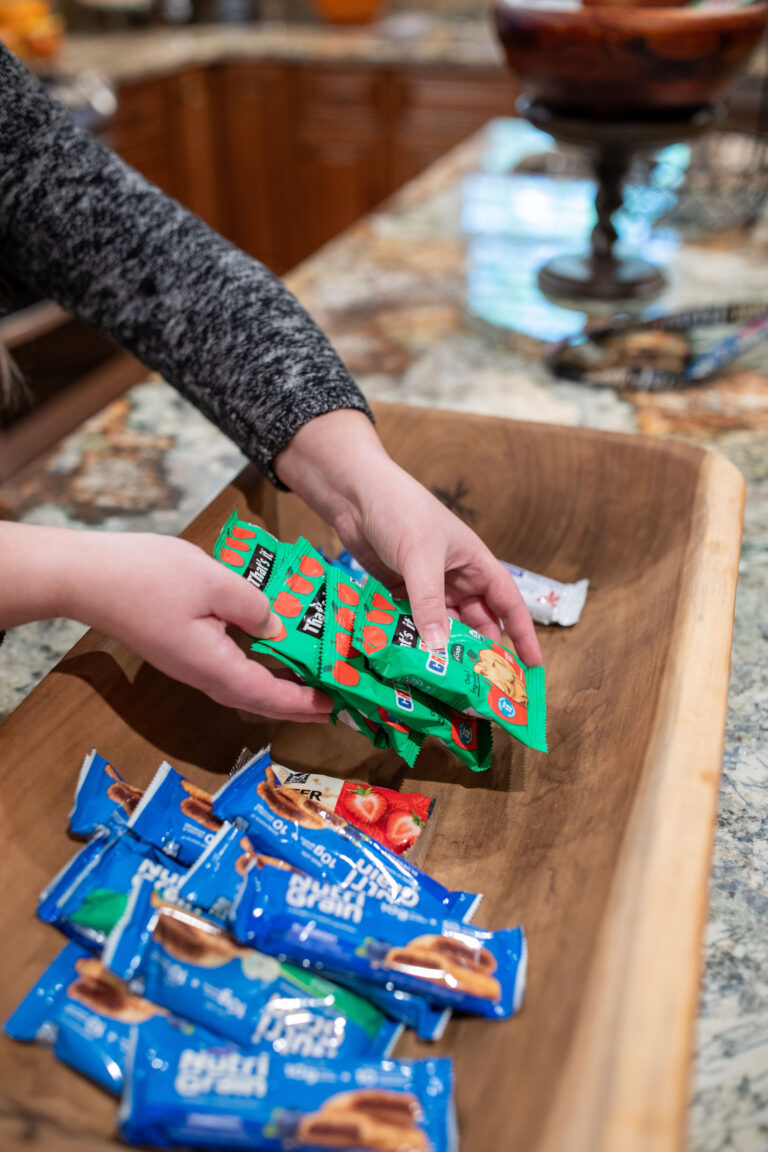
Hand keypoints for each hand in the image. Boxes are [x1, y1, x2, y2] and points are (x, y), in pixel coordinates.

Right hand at [0, 524, 332, 720]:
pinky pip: (230, 667)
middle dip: (298, 704)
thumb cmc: (146, 576)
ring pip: (243, 685)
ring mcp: (190, 663)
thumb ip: (253, 606)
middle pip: (258, 699)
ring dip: (279, 687)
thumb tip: (278, 628)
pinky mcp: (183, 648)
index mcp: (214, 665)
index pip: (270, 695)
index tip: (335, 706)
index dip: (305, 703)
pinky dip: (258, 667)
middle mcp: (203, 674)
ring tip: (311, 680)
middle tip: (332, 702)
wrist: (88, 576)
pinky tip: (272, 648)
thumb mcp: (213, 582)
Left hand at [275, 411, 541, 666]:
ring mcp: (428, 587)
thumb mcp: (420, 556)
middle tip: (481, 691)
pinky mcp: (401, 592)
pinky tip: (412, 663)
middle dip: (480, 654)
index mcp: (476, 564)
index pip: (509, 606)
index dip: (523, 637)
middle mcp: (457, 579)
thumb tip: (440, 648)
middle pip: (477, 624)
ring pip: (444, 628)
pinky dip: (415, 641)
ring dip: (444, 651)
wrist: (355, 493)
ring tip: (445, 684)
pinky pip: (414, 624)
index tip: (533, 669)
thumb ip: (429, 603)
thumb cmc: (401, 511)